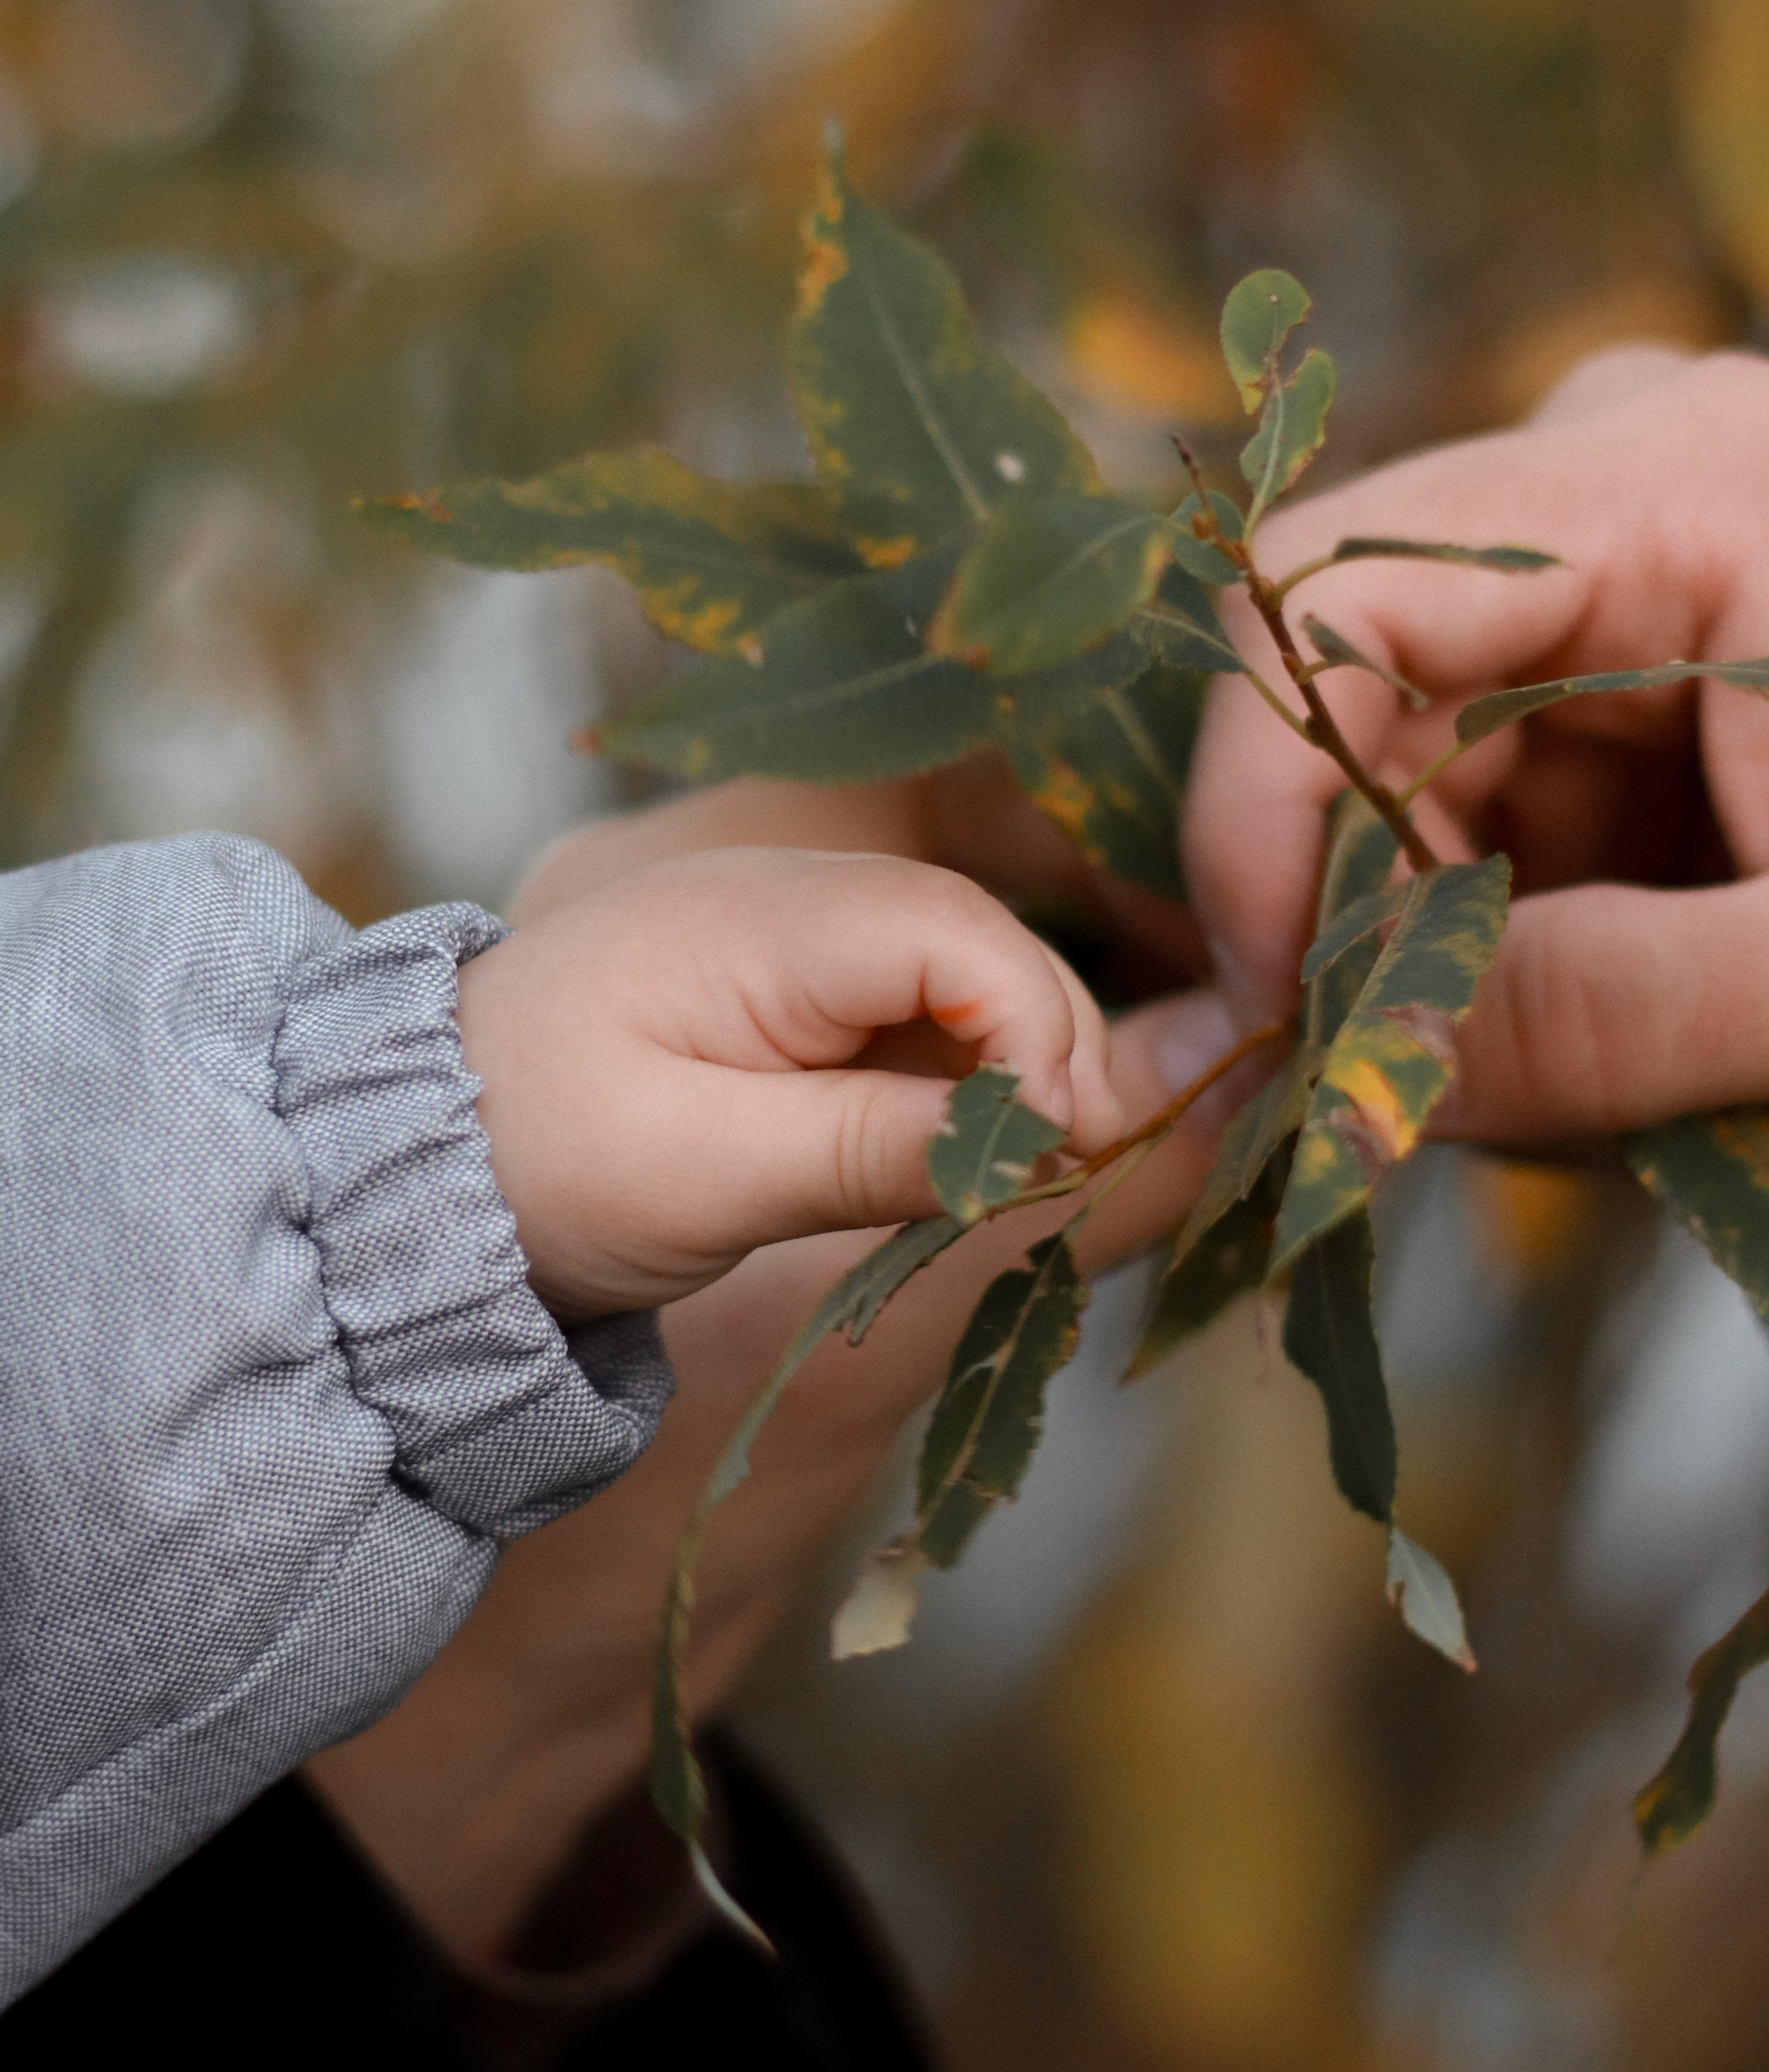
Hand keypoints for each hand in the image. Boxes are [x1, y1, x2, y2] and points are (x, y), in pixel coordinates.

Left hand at [458, 844, 1124, 1321]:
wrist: (401, 1165)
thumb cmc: (538, 1166)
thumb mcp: (711, 1177)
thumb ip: (884, 1151)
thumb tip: (1055, 1145)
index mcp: (758, 915)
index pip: (954, 927)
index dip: (1035, 1027)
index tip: (1058, 1146)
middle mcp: (787, 894)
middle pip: (979, 940)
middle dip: (1044, 1052)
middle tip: (1064, 1178)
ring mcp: (790, 934)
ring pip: (960, 974)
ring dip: (1009, 1069)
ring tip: (1020, 1177)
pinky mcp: (789, 987)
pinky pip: (913, 1010)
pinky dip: (958, 1079)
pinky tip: (961, 1156)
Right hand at [1185, 347, 1768, 1144]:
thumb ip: (1614, 1018)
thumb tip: (1341, 1070)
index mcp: (1695, 478)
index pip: (1343, 591)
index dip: (1264, 794)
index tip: (1280, 1004)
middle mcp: (1632, 473)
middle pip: (1350, 675)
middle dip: (1358, 889)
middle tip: (1420, 1081)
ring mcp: (1621, 566)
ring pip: (1388, 758)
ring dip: (1427, 935)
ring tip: (1566, 1074)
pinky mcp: (1618, 671)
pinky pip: (1458, 801)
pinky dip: (1483, 937)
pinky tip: (1596, 1021)